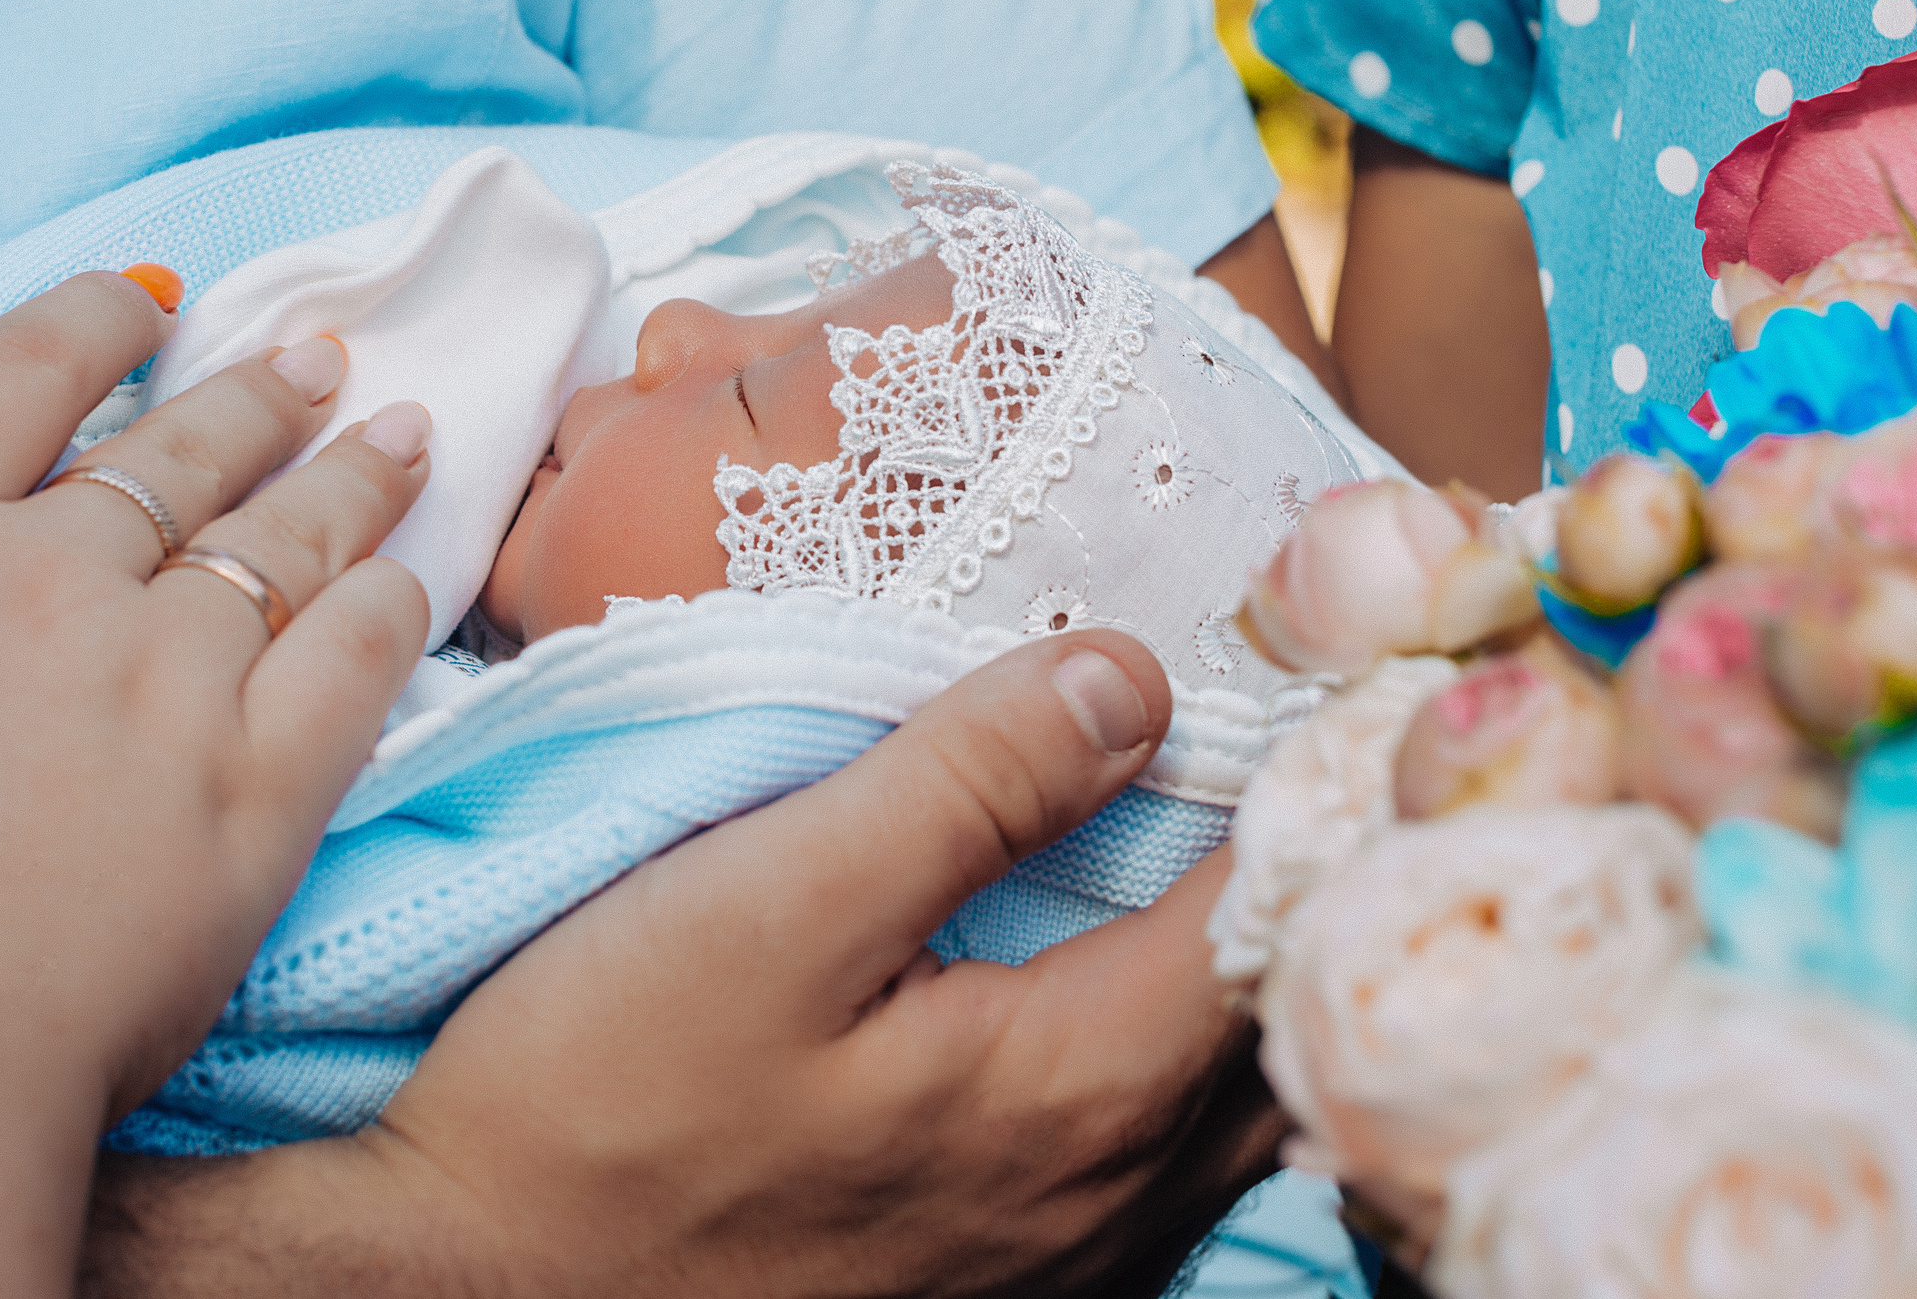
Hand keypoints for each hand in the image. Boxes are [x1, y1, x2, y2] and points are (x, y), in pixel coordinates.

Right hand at [0, 274, 432, 1297]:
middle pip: (176, 457)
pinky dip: (389, 608)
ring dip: (349, 478)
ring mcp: (165, 680)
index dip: (86, 324)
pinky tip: (410, 580)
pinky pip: (353, 662)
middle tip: (319, 357)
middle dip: (255, 395)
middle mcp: (48, 583)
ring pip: (282, 542)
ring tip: (404, 434)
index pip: (11, 382)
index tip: (148, 295)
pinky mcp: (254, 792)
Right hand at [84, 632, 1284, 1296]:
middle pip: (1280, 1027)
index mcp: (1075, 1089)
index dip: (1313, 787)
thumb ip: (964, 786)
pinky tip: (1105, 1001)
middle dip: (1302, 887)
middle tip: (1283, 755)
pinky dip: (1174, 1066)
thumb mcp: (767, 903)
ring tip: (1209, 856)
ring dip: (1243, 982)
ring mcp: (1055, 1268)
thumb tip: (1131, 682)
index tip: (1316, 679)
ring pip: (1229, 1114)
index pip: (1270, 915)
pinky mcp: (990, 1291)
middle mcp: (1105, 1203)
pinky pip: (1151, 1172)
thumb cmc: (600, 1105)